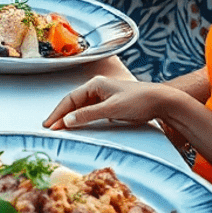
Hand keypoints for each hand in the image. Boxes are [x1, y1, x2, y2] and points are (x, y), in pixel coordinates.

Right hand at [43, 75, 175, 129]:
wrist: (162, 101)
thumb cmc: (138, 101)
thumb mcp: (111, 109)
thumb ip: (87, 115)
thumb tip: (66, 121)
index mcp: (94, 84)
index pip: (70, 99)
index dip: (58, 112)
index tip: (49, 124)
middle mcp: (97, 88)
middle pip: (74, 102)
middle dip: (61, 115)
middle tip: (50, 128)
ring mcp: (104, 95)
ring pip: (81, 107)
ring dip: (71, 117)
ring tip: (60, 128)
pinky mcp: (110, 104)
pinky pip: (90, 110)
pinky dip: (82, 118)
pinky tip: (78, 125)